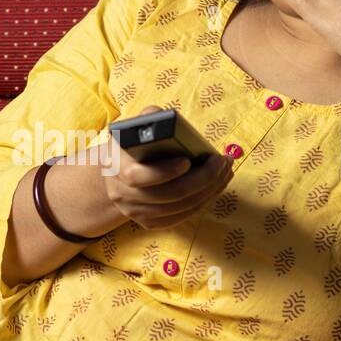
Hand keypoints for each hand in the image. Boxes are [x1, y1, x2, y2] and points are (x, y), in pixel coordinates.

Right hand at [101, 106, 231, 229]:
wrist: (116, 172)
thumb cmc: (131, 144)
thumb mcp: (133, 127)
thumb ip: (149, 119)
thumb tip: (169, 120)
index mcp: (115, 167)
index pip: (139, 177)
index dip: (165, 172)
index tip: (187, 160)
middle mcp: (122, 195)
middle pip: (168, 195)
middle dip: (201, 179)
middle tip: (221, 162)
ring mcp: (135, 212)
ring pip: (180, 208)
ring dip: (209, 190)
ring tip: (225, 171)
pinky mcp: (149, 222)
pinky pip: (182, 216)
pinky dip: (204, 202)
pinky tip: (216, 186)